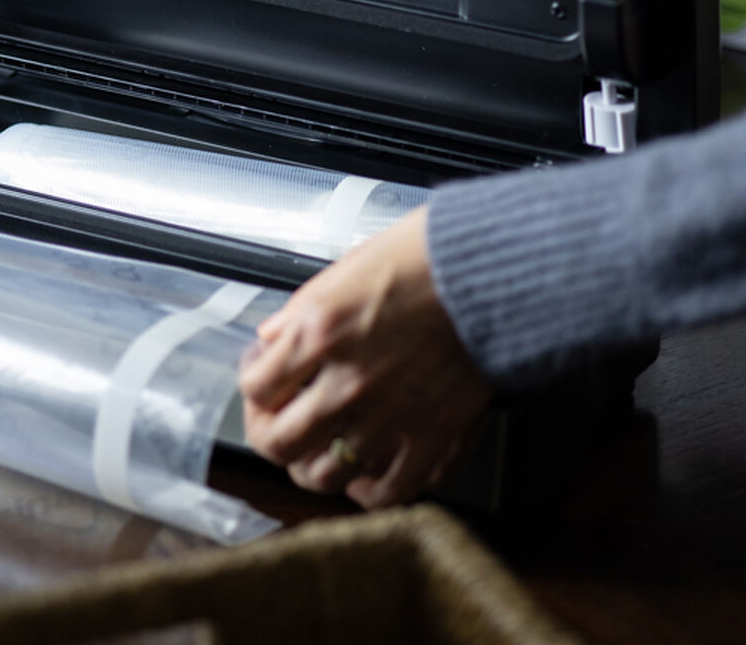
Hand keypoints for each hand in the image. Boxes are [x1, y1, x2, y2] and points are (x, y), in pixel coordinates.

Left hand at [238, 206, 492, 508]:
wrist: (491, 270)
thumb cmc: (425, 257)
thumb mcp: (345, 268)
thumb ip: (302, 311)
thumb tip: (273, 336)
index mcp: (320, 332)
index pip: (256, 387)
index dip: (253, 384)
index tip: (262, 377)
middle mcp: (349, 382)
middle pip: (279, 443)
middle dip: (269, 434)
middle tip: (277, 421)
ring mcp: (391, 416)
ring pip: (325, 476)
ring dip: (312, 466)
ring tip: (315, 451)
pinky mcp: (435, 436)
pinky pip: (390, 490)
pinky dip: (369, 489)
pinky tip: (364, 473)